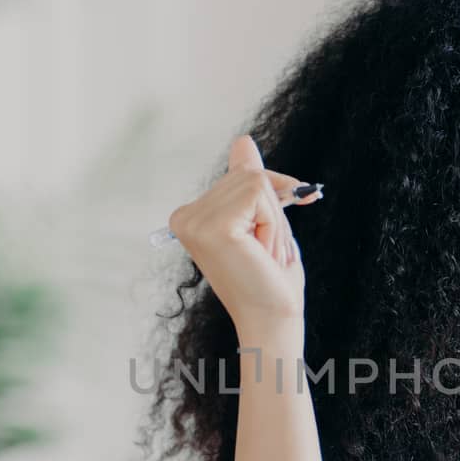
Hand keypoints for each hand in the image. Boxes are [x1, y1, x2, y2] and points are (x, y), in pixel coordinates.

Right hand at [165, 135, 321, 338]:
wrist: (273, 319)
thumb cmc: (271, 278)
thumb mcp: (263, 220)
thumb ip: (249, 182)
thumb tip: (243, 141)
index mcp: (191, 216)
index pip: (240, 174)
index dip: (270, 197)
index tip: (274, 230)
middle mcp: (185, 216)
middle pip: (248, 174)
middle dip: (273, 211)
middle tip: (264, 252)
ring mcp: (195, 221)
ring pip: (257, 182)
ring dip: (274, 220)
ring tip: (262, 254)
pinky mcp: (214, 226)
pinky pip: (260, 194)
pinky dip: (273, 224)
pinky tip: (260, 253)